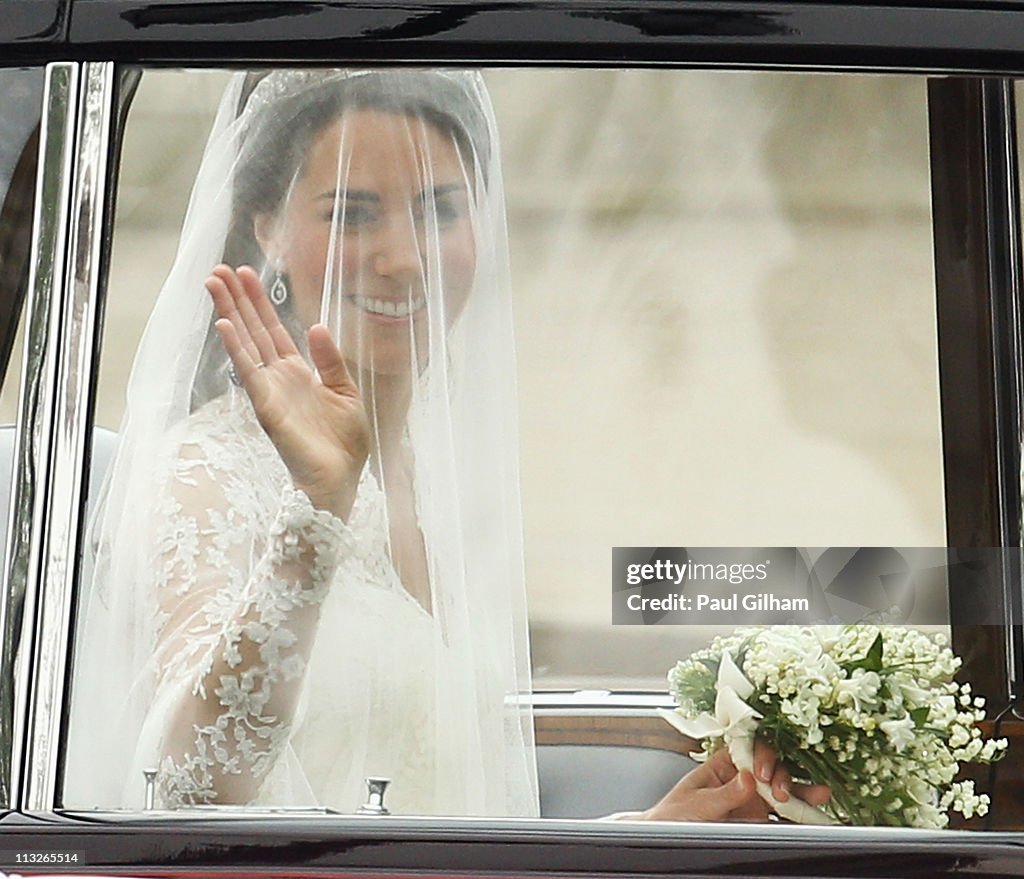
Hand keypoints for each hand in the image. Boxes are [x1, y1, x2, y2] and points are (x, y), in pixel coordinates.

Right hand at [205, 265, 370, 518]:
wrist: (340, 478)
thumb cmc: (343, 444)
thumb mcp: (346, 393)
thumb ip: (331, 361)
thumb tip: (316, 326)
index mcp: (299, 373)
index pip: (274, 330)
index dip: (260, 303)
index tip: (246, 274)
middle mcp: (279, 378)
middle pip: (253, 330)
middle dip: (238, 299)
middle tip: (219, 268)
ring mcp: (270, 391)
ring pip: (246, 343)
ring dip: (230, 313)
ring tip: (214, 284)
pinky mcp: (267, 406)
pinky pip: (249, 372)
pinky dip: (237, 348)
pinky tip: (225, 324)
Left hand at [639, 741, 830, 821]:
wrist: (665, 838)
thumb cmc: (673, 815)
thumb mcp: (694, 803)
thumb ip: (722, 793)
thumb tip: (748, 779)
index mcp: (723, 764)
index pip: (749, 749)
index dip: (761, 754)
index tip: (762, 772)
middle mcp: (742, 779)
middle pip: (772, 768)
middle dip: (782, 775)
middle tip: (780, 792)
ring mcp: (753, 801)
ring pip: (784, 791)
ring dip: (802, 791)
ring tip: (821, 795)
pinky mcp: (759, 822)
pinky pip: (784, 818)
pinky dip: (801, 816)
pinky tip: (815, 815)